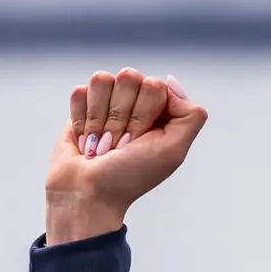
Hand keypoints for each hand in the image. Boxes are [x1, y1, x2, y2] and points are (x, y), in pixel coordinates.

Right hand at [45, 68, 206, 245]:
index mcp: (160, 109)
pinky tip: (87, 140)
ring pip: (101, 81)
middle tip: (120, 144)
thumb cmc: (130, 177)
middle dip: (121, 116)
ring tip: (103, 143)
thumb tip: (170, 80)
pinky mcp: (82, 105)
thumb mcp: (173, 151)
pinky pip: (80, 92)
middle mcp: (135, 101)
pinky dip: (81, 120)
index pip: (154, 84)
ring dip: (99, 119)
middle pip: (128, 77)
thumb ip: (190, 115)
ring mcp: (108, 101)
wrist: (88, 194)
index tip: (139, 141)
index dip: (144, 113)